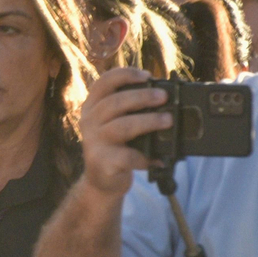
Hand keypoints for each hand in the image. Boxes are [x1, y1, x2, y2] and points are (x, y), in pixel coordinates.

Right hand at [78, 68, 172, 196]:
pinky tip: (157, 159)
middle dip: (143, 96)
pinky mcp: (102, 162)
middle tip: (164, 97)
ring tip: (168, 121)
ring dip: (149, 121)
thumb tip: (164, 100)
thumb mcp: (116, 123)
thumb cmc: (116, 147)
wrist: (102, 182)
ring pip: (122, 126)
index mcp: (92, 106)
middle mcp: (89, 121)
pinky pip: (127, 156)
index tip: (148, 76)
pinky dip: (145, 156)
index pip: (104, 82)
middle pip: (115, 102)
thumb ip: (131, 110)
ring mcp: (93, 142)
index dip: (126, 75)